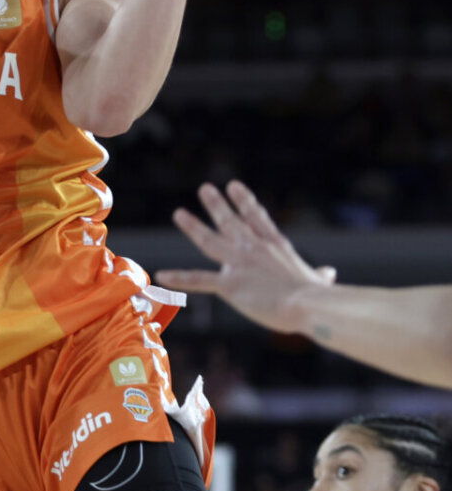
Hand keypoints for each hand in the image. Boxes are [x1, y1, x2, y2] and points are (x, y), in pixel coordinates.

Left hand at [155, 180, 336, 332]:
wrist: (310, 304)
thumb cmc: (318, 297)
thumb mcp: (318, 280)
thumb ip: (319, 275)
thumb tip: (329, 274)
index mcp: (276, 246)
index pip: (257, 218)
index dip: (244, 201)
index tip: (234, 186)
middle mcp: (254, 249)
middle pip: (231, 221)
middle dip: (216, 205)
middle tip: (205, 188)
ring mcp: (239, 263)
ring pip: (209, 240)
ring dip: (193, 226)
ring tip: (179, 213)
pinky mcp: (230, 284)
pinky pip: (199, 280)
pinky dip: (180, 278)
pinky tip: (162, 275)